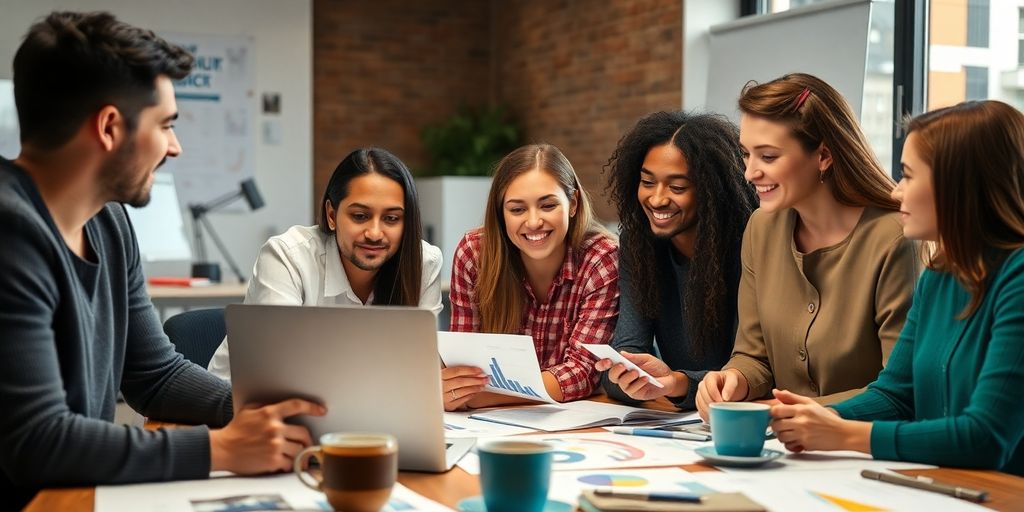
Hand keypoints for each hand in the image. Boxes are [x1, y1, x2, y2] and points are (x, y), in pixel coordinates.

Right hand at [210, 398, 325, 473]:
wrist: (222, 449)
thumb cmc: (235, 430)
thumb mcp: (249, 410)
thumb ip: (266, 405)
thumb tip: (281, 404)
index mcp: (269, 413)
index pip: (297, 405)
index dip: (312, 407)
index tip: (322, 410)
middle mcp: (274, 428)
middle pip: (303, 432)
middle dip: (307, 438)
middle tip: (306, 442)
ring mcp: (274, 445)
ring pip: (299, 449)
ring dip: (298, 452)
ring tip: (294, 453)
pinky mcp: (272, 460)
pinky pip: (290, 462)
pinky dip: (290, 464)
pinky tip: (285, 463)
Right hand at [442, 365, 489, 410]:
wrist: (430, 398)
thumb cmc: (440, 384)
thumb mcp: (444, 376)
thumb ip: (455, 373)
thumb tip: (474, 371)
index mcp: (439, 376)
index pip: (456, 371)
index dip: (469, 370)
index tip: (479, 371)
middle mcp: (441, 386)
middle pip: (460, 381)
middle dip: (475, 380)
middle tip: (484, 378)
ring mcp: (444, 397)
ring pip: (462, 391)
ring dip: (474, 388)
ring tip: (482, 386)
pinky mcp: (448, 406)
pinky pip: (462, 400)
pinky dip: (470, 396)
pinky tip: (475, 392)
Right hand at [597, 352, 679, 400]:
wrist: (670, 378)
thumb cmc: (656, 368)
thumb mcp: (646, 359)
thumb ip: (634, 357)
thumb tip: (621, 353)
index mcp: (623, 367)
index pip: (609, 366)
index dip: (603, 363)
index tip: (606, 359)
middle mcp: (624, 378)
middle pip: (612, 376)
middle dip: (615, 370)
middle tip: (622, 364)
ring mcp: (629, 387)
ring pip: (622, 384)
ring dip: (628, 377)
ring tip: (636, 372)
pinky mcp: (637, 394)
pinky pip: (633, 390)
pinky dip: (639, 383)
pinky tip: (646, 378)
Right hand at [695, 369, 748, 421]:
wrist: (731, 387)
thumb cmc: (731, 382)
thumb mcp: (734, 380)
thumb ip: (730, 386)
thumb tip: (725, 397)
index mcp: (710, 377)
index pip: (709, 386)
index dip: (715, 395)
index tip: (722, 401)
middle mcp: (703, 385)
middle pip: (703, 396)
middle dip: (712, 404)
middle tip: (721, 409)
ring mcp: (700, 394)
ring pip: (699, 404)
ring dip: (708, 411)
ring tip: (718, 414)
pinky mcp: (700, 403)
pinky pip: (699, 410)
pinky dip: (706, 415)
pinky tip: (713, 417)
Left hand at [770, 389, 866, 452]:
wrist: (842, 433)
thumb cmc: (827, 418)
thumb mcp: (810, 403)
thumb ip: (791, 397)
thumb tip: (775, 392)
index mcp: (801, 409)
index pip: (776, 411)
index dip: (773, 413)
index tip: (776, 415)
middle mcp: (801, 422)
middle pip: (775, 425)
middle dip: (776, 425)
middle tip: (782, 425)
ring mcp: (803, 434)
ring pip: (781, 437)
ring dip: (782, 435)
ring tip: (789, 432)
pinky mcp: (806, 445)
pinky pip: (789, 446)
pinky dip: (789, 445)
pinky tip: (795, 440)